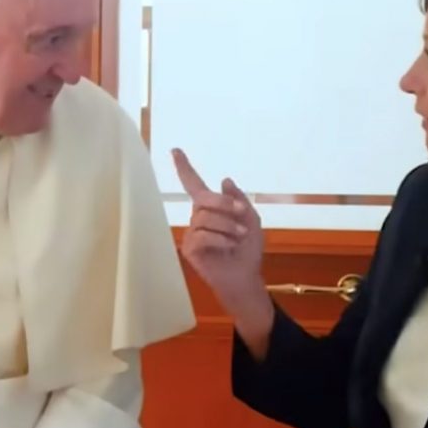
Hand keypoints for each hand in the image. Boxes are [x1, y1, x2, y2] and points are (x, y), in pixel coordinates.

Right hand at [172, 148, 265, 311]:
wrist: (245, 277)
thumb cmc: (248, 250)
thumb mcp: (251, 220)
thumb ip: (239, 200)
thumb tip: (224, 180)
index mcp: (210, 209)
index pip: (194, 185)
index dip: (184, 168)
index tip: (176, 150)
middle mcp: (198, 218)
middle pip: (203, 200)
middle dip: (224, 205)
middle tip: (242, 215)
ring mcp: (192, 234)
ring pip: (204, 219)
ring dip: (227, 227)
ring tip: (238, 238)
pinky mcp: (190, 249)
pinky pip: (202, 236)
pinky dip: (220, 240)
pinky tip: (228, 248)